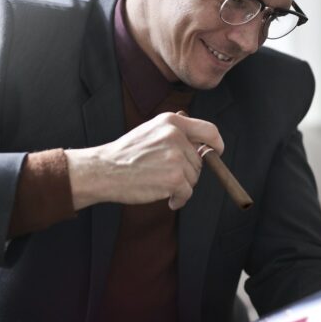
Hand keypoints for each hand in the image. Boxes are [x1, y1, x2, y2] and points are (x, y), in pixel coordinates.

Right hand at [65, 112, 223, 210]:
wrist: (104, 170)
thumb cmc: (126, 154)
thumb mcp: (151, 131)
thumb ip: (175, 133)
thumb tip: (203, 144)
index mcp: (172, 121)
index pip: (209, 130)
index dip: (216, 144)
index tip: (216, 153)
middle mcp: (176, 136)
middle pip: (200, 160)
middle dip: (188, 171)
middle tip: (165, 175)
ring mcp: (176, 157)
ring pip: (193, 178)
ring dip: (180, 186)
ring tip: (159, 183)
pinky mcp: (174, 178)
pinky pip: (187, 193)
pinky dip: (178, 199)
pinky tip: (166, 198)